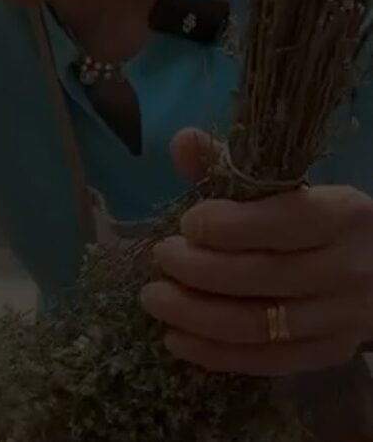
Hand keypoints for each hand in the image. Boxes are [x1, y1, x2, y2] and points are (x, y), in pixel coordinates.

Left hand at [140, 127, 372, 375]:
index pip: (279, 223)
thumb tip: (183, 140)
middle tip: (160, 257)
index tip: (187, 224)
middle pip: (258, 277)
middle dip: (195, 268)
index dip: (224, 226)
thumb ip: (234, 166)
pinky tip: (176, 339)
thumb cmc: (324, 222)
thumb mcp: (293, 188)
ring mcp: (340, 318)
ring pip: (255, 325)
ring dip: (193, 314)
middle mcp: (346, 269)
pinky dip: (214, 354)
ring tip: (154, 298)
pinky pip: (265, 361)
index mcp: (341, 215)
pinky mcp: (329, 353)